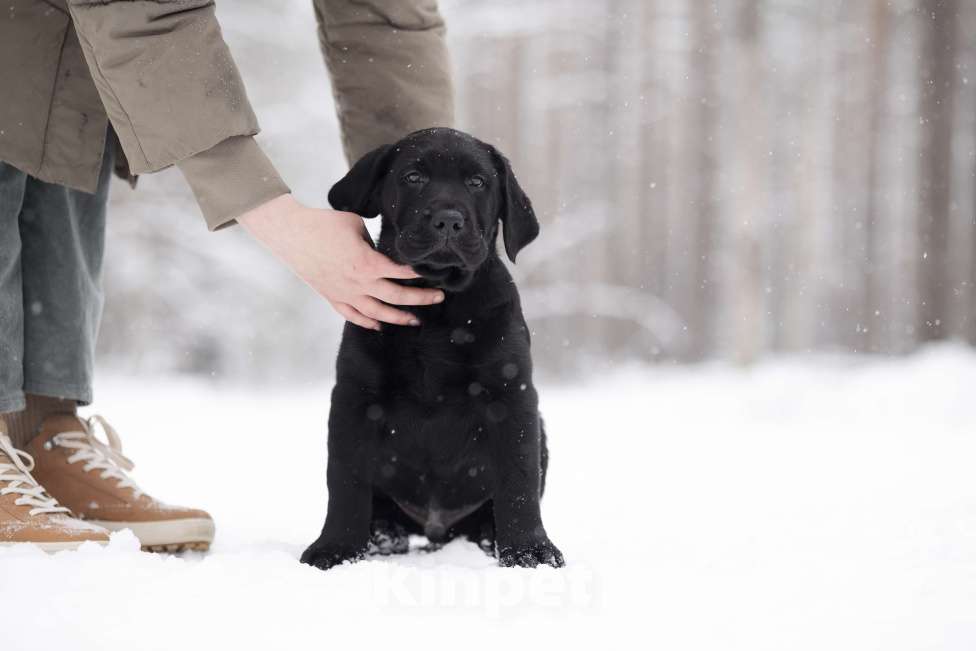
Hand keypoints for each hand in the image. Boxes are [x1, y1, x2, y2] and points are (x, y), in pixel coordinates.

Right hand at [239, 194, 443, 329]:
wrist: (290, 234)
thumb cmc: (324, 224)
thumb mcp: (356, 224)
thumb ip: (374, 241)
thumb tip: (385, 249)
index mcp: (367, 263)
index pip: (402, 272)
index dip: (420, 274)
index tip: (435, 273)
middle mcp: (359, 283)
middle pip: (396, 297)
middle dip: (421, 299)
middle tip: (439, 297)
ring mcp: (345, 293)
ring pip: (378, 313)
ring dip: (399, 318)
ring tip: (416, 320)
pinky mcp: (332, 297)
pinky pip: (353, 316)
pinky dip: (368, 323)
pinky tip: (380, 325)